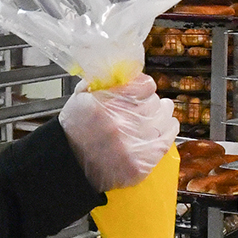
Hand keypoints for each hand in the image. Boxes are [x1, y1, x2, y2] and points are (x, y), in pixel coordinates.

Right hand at [60, 74, 177, 191]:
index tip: (142, 89)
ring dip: (161, 114)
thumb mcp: (81, 97)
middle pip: (155, 102)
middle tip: (145, 105)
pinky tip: (163, 127)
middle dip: (151, 102)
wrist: (70, 165)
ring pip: (164, 118)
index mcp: (106, 104)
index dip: (144, 86)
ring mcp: (132, 145)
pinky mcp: (140, 164)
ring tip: (156, 115)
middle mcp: (121, 124)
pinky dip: (168, 131)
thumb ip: (105, 81)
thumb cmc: (75, 132)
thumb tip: (127, 72)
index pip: (145, 85)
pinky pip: (167, 140)